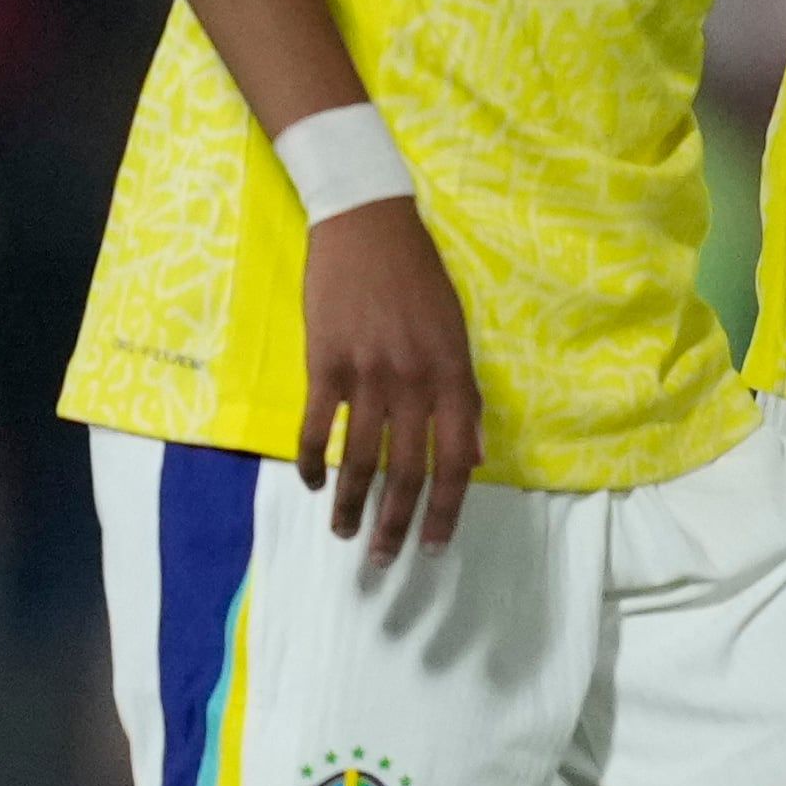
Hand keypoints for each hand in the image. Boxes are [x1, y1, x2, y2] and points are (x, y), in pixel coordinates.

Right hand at [297, 198, 482, 560]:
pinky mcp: (325, 364)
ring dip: (351, 505)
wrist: (368, 226)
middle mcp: (414, 380)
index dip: (446, 508)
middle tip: (384, 559)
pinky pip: (318, 429)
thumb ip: (464, 394)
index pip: (456, 458)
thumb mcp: (457, 331)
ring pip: (360, 459)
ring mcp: (367, 373)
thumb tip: (473, 455)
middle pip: (408, 470)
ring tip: (344, 533)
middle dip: (397, 523)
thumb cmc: (419, 277)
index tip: (435, 546)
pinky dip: (313, 463)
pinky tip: (312, 485)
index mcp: (453, 373)